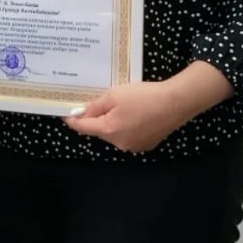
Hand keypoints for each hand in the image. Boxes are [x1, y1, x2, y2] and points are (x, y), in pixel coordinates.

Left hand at [64, 80, 189, 153]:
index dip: (73, 120)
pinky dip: (126, 127)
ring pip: (115, 134)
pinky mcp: (147, 145)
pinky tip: (136, 115)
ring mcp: (134, 146)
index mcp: (108, 131)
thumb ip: (95, 106)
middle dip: (96, 119)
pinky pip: (129, 136)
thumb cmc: (143, 96)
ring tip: (122, 107)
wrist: (176, 102)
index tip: (66, 114)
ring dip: (112, 123)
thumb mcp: (114, 95)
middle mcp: (119, 143)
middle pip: (100, 131)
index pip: (84, 128)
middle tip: (98, 103)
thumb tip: (81, 114)